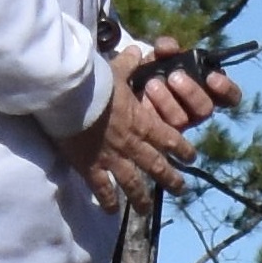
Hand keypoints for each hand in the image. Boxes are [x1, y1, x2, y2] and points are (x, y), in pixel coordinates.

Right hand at [58, 41, 238, 210]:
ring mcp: (112, 158)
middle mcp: (132, 144)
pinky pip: (102, 189)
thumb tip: (137, 50)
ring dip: (142, 199)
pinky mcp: (91, 167)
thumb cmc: (93, 81)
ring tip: (146, 210)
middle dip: (171, 179)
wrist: (70, 96)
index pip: (169, 138)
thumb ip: (128, 65)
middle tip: (180, 189)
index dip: (183, 149)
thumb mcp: (114, 71)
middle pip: (157, 166)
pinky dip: (107, 202)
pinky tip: (111, 212)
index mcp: (141, 122)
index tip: (192, 157)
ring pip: (133, 184)